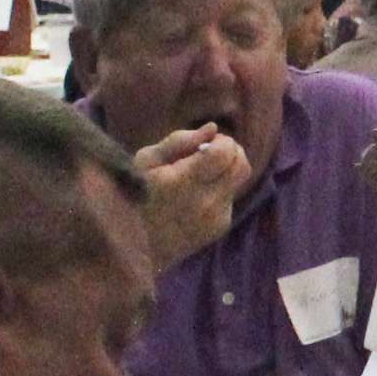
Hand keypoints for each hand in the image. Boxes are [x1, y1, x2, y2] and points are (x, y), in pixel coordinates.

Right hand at [132, 125, 249, 264]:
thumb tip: (213, 129)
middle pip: (242, 165)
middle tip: (211, 153)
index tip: (207, 144)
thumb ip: (180, 141)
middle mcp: (205, 202)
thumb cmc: (134, 194)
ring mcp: (215, 218)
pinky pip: (229, 199)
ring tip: (199, 176)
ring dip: (225, 171)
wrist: (134, 247)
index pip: (226, 153)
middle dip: (232, 152)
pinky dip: (219, 190)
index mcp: (183, 181)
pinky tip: (196, 197)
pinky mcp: (219, 228)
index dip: (223, 141)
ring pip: (238, 181)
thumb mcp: (146, 161)